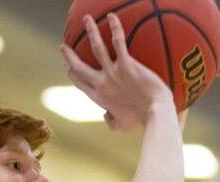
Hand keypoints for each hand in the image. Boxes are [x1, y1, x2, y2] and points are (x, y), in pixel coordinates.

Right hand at [60, 13, 172, 130]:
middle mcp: (102, 83)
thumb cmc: (141, 121)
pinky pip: (118, 42)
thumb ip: (110, 122)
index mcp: (99, 97)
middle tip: (64, 46)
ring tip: (86, 19)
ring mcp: (113, 73)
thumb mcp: (121, 126)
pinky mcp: (127, 65)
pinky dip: (114, 27)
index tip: (67, 66)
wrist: (155, 114)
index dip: (71, 73)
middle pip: (79, 66)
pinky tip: (112, 16)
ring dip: (90, 31)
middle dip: (69, 55)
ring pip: (96, 47)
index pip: (79, 83)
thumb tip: (105, 115)